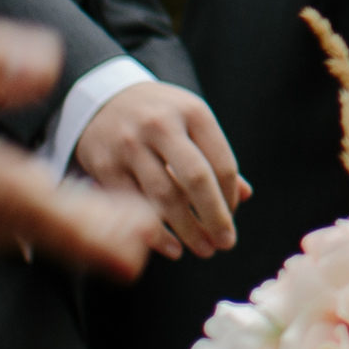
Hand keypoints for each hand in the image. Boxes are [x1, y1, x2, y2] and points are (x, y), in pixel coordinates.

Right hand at [75, 77, 250, 260]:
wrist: (103, 99)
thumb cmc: (160, 116)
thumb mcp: (192, 122)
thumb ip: (216, 157)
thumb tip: (244, 195)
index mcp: (192, 112)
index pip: (222, 163)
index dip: (230, 198)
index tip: (231, 217)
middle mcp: (161, 124)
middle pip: (196, 180)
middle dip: (215, 218)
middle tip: (225, 243)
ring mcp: (130, 144)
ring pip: (165, 196)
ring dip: (188, 230)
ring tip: (203, 249)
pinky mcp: (105, 164)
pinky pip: (135, 206)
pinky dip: (156, 233)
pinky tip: (172, 247)